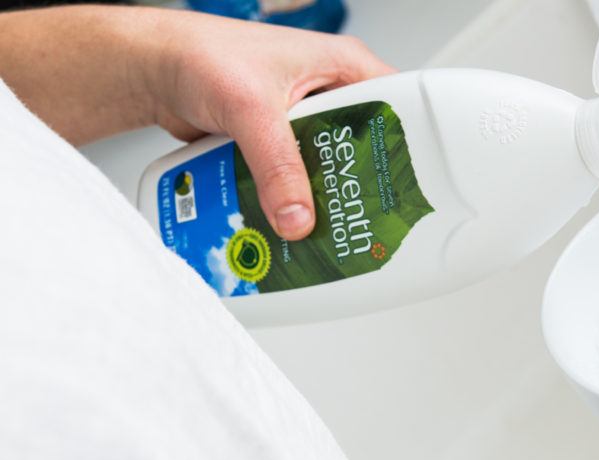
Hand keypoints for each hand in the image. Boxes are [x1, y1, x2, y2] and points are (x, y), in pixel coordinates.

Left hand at [143, 11, 394, 239]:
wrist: (152, 71)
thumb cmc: (200, 55)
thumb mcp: (250, 109)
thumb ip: (275, 165)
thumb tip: (297, 217)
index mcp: (342, 66)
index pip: (396, 106)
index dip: (407, 147)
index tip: (409, 186)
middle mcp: (329, 92)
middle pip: (363, 148)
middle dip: (360, 184)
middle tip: (367, 218)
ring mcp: (304, 120)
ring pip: (329, 168)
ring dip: (322, 196)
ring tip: (330, 227)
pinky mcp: (280, 144)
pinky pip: (297, 178)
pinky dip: (293, 199)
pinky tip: (292, 221)